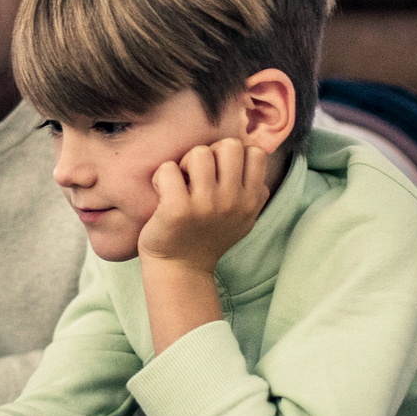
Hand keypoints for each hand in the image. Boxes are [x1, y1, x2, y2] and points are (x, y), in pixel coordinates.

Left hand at [136, 138, 270, 275]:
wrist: (181, 269)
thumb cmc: (208, 235)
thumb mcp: (244, 216)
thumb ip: (253, 188)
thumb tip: (254, 152)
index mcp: (251, 200)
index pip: (255, 152)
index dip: (234, 156)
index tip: (220, 173)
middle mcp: (233, 201)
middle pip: (229, 145)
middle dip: (211, 153)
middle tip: (197, 176)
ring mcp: (206, 205)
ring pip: (199, 152)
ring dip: (184, 164)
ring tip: (180, 185)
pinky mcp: (177, 210)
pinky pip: (168, 168)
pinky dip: (161, 177)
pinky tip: (162, 194)